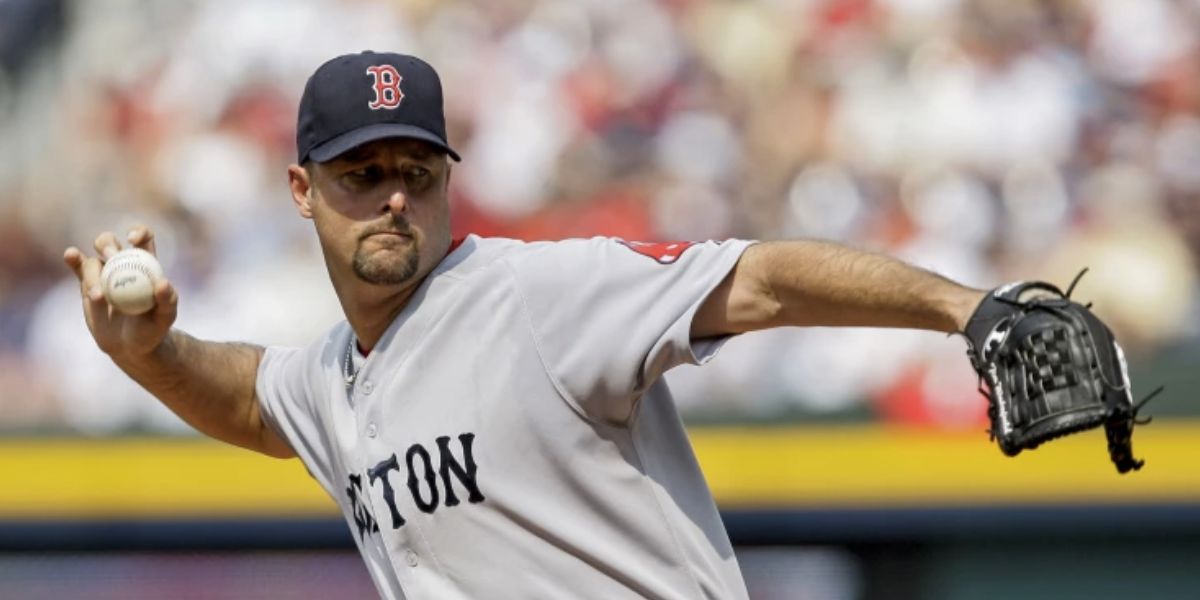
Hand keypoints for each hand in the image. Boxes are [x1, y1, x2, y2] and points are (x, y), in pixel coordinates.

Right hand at [63, 226, 178, 359]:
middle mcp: (121, 264)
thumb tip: (162, 283)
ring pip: (92, 261)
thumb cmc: (154, 327)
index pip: (143, 238)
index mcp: (144, 263)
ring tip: (99, 297)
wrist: (131, 345)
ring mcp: (102, 273)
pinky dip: (73, 259)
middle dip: (107, 245)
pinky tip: (71, 255)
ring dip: (93, 274)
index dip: (139, 232)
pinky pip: (78, 268)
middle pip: (110, 243)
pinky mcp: (86, 284)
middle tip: (111, 256)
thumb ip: (168, 300)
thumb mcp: (166, 316)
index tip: (134, 239)